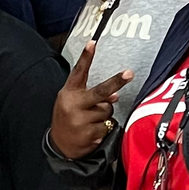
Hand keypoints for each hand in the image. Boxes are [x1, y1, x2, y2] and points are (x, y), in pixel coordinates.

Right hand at [48, 42, 131, 161]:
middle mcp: (73, 104)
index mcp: (69, 92)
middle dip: (116, 82)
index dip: (86, 57)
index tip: (93, 43)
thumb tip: (115, 96)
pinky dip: (104, 128)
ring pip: (108, 110)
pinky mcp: (88, 133)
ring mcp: (80, 119)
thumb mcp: (74, 103)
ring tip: (91, 121)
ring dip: (105, 115)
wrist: (59, 146)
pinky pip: (108, 126)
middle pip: (100, 91)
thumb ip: (92, 96)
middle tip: (129, 73)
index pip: (78, 72)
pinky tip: (92, 131)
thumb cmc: (69, 119)